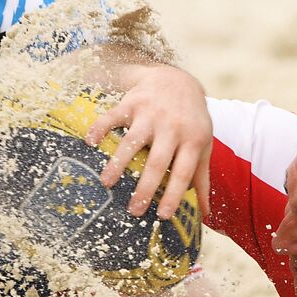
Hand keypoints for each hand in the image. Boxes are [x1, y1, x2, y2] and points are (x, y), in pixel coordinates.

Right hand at [85, 65, 211, 218]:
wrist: (177, 80)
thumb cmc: (191, 119)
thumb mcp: (203, 144)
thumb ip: (202, 177)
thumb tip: (206, 213)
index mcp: (193, 140)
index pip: (184, 172)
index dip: (173, 195)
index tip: (162, 216)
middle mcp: (172, 127)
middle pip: (157, 162)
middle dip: (144, 188)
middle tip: (133, 211)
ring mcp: (151, 114)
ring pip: (132, 141)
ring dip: (118, 163)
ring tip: (106, 184)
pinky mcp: (132, 103)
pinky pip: (113, 116)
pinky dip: (100, 128)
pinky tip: (90, 143)